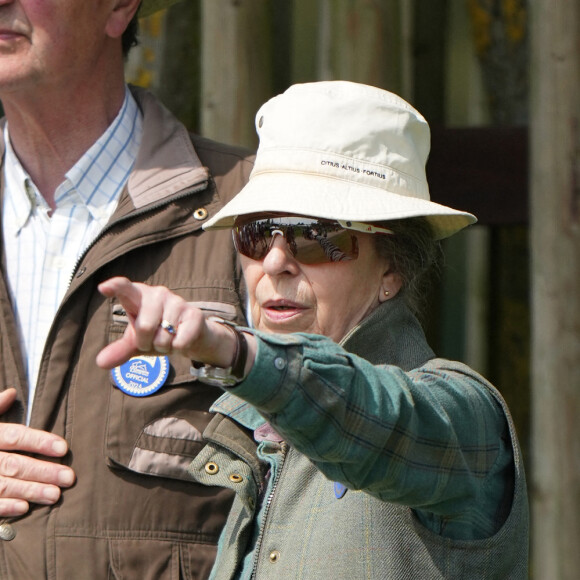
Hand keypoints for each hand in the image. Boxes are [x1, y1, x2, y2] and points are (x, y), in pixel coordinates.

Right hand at [0, 389, 74, 516]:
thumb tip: (11, 393)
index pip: (15, 436)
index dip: (39, 441)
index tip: (64, 448)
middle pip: (14, 463)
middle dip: (43, 471)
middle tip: (69, 477)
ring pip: (4, 485)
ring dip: (30, 491)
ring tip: (55, 495)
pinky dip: (4, 507)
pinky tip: (24, 509)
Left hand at [96, 277, 243, 369]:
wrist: (189, 337)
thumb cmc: (157, 334)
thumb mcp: (136, 342)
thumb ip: (119, 350)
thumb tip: (100, 362)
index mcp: (138, 296)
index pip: (124, 288)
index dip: (115, 287)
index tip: (103, 287)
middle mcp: (158, 293)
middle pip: (144, 326)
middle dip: (147, 342)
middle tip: (153, 339)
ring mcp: (177, 301)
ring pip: (163, 337)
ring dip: (164, 346)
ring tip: (169, 338)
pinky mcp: (194, 314)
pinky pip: (180, 341)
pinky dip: (178, 348)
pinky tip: (181, 339)